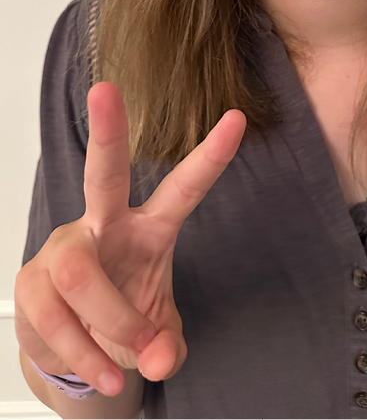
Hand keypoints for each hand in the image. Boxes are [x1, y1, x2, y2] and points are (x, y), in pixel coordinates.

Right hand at [15, 82, 245, 396]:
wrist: (75, 352)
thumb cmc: (123, 322)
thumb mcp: (159, 338)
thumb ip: (166, 346)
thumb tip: (158, 358)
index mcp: (148, 229)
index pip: (183, 188)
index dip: (211, 156)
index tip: (238, 118)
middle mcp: (105, 224)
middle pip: (103, 174)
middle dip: (106, 130)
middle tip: (105, 90)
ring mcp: (65, 248)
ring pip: (83, 274)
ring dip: (110, 324)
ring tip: (124, 365)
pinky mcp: (33, 280)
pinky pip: (55, 316)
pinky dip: (83, 353)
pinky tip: (100, 372)